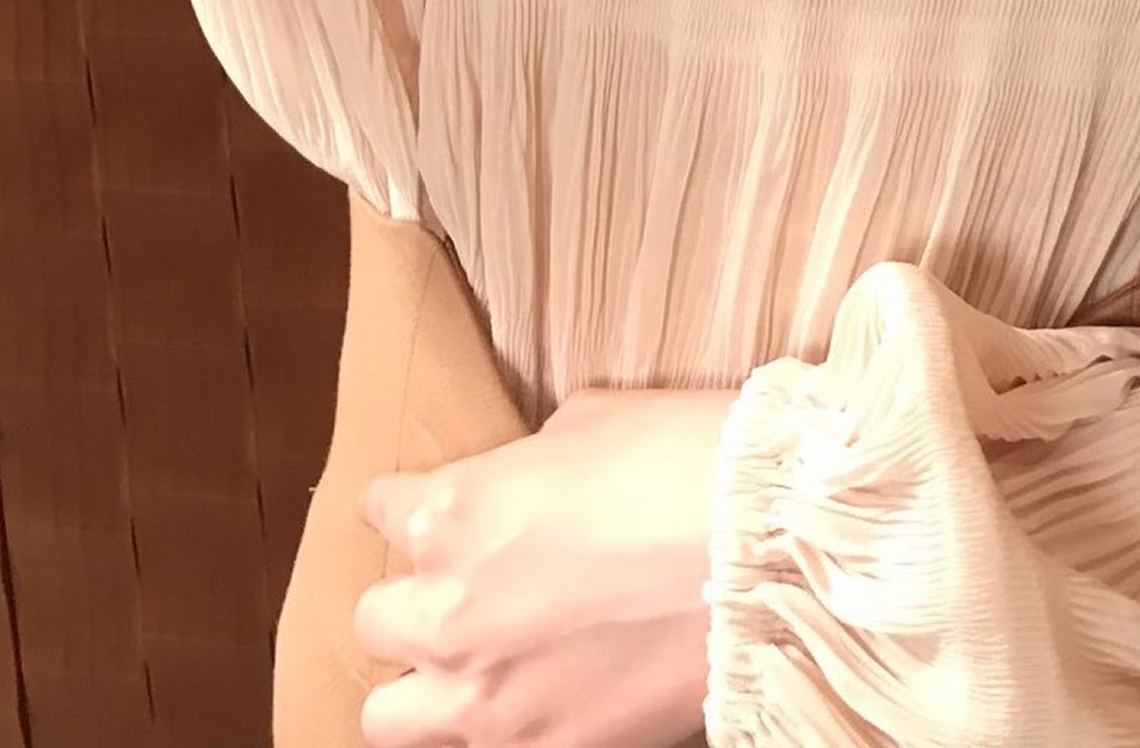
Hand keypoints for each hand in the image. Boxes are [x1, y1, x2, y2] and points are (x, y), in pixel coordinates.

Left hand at [353, 385, 735, 747]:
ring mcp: (487, 696)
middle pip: (374, 621)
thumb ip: (529, 463)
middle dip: (411, 602)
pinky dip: (489, 732)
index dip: (411, 505)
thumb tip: (529, 483)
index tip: (435, 510)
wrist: (766, 548)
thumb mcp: (589, 423)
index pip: (380, 509)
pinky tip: (530, 703)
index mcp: (451, 512)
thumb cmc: (684, 460)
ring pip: (388, 716)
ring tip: (473, 668)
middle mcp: (448, 609)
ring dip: (422, 687)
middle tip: (460, 591)